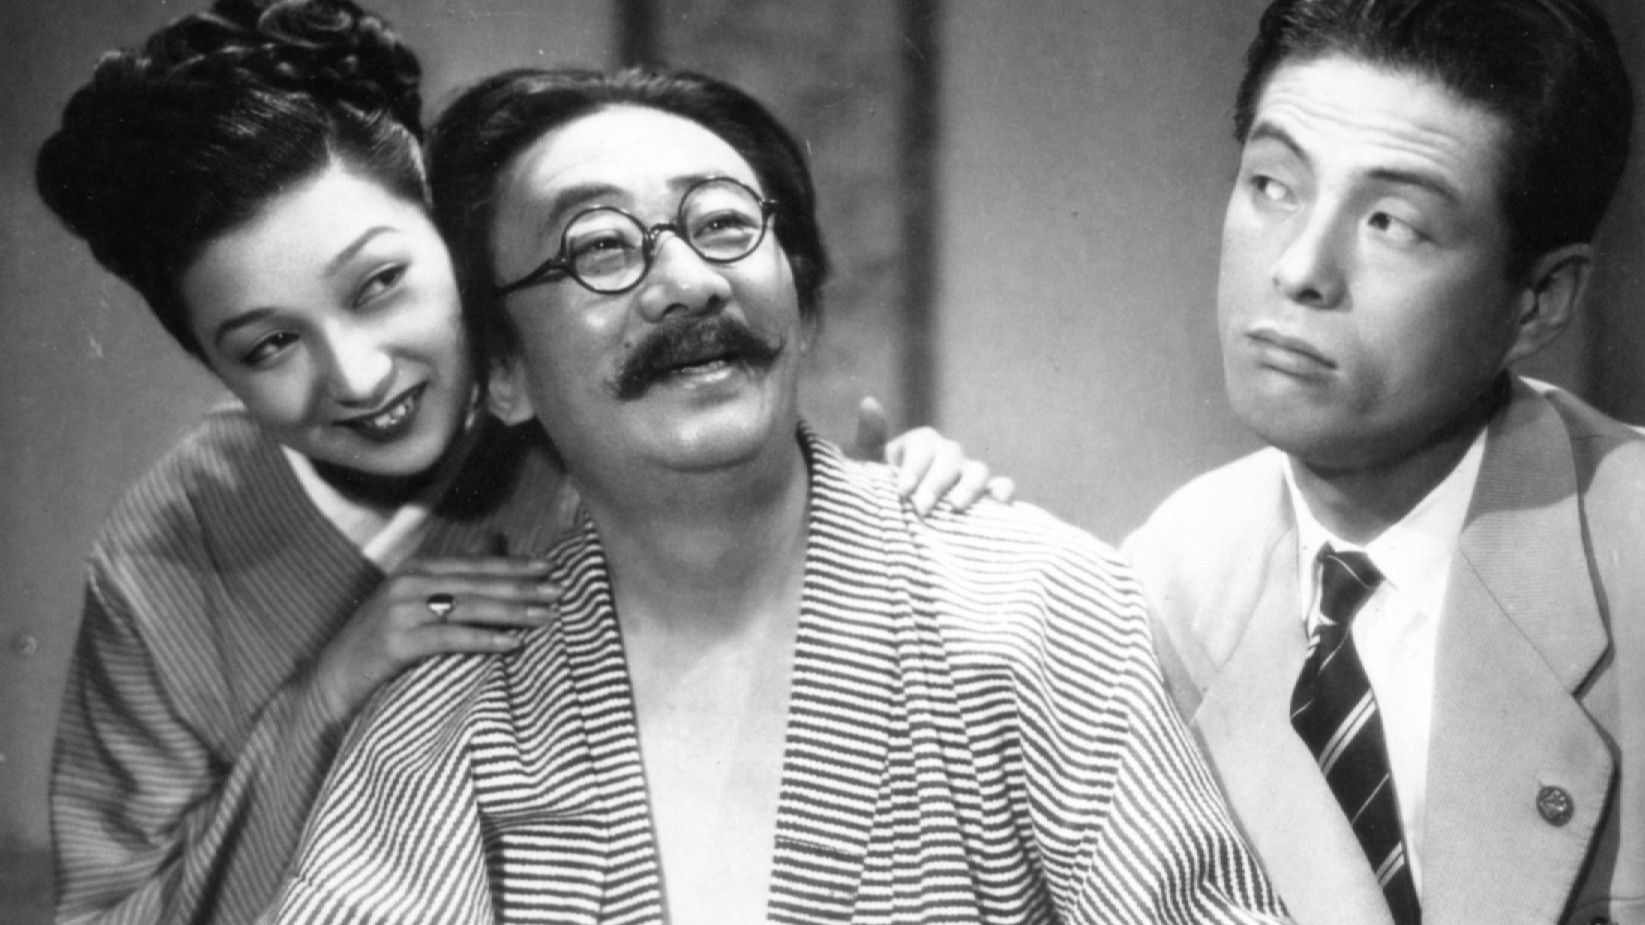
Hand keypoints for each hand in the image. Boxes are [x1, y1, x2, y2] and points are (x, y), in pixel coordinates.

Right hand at [310, 555, 559, 721]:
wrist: (332, 681)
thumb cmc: (382, 644)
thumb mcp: (416, 604)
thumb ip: (453, 580)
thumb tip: (495, 545)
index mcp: (417, 569)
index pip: (477, 564)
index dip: (515, 564)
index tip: (551, 567)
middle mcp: (410, 582)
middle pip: (478, 582)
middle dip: (522, 585)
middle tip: (560, 590)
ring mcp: (402, 610)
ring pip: (469, 607)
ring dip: (512, 611)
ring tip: (545, 616)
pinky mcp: (398, 641)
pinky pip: (451, 638)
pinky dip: (485, 640)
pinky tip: (512, 644)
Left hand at [852, 396, 1015, 516]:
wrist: (893, 522)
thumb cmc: (880, 489)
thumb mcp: (867, 464)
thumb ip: (870, 436)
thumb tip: (869, 402)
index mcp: (921, 444)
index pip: (923, 444)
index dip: (914, 467)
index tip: (902, 491)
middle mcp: (948, 456)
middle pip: (951, 456)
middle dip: (936, 482)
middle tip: (921, 508)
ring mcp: (969, 475)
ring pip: (979, 470)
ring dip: (970, 486)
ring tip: (955, 508)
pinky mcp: (987, 497)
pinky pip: (1003, 487)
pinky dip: (1004, 492)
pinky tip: (997, 505)